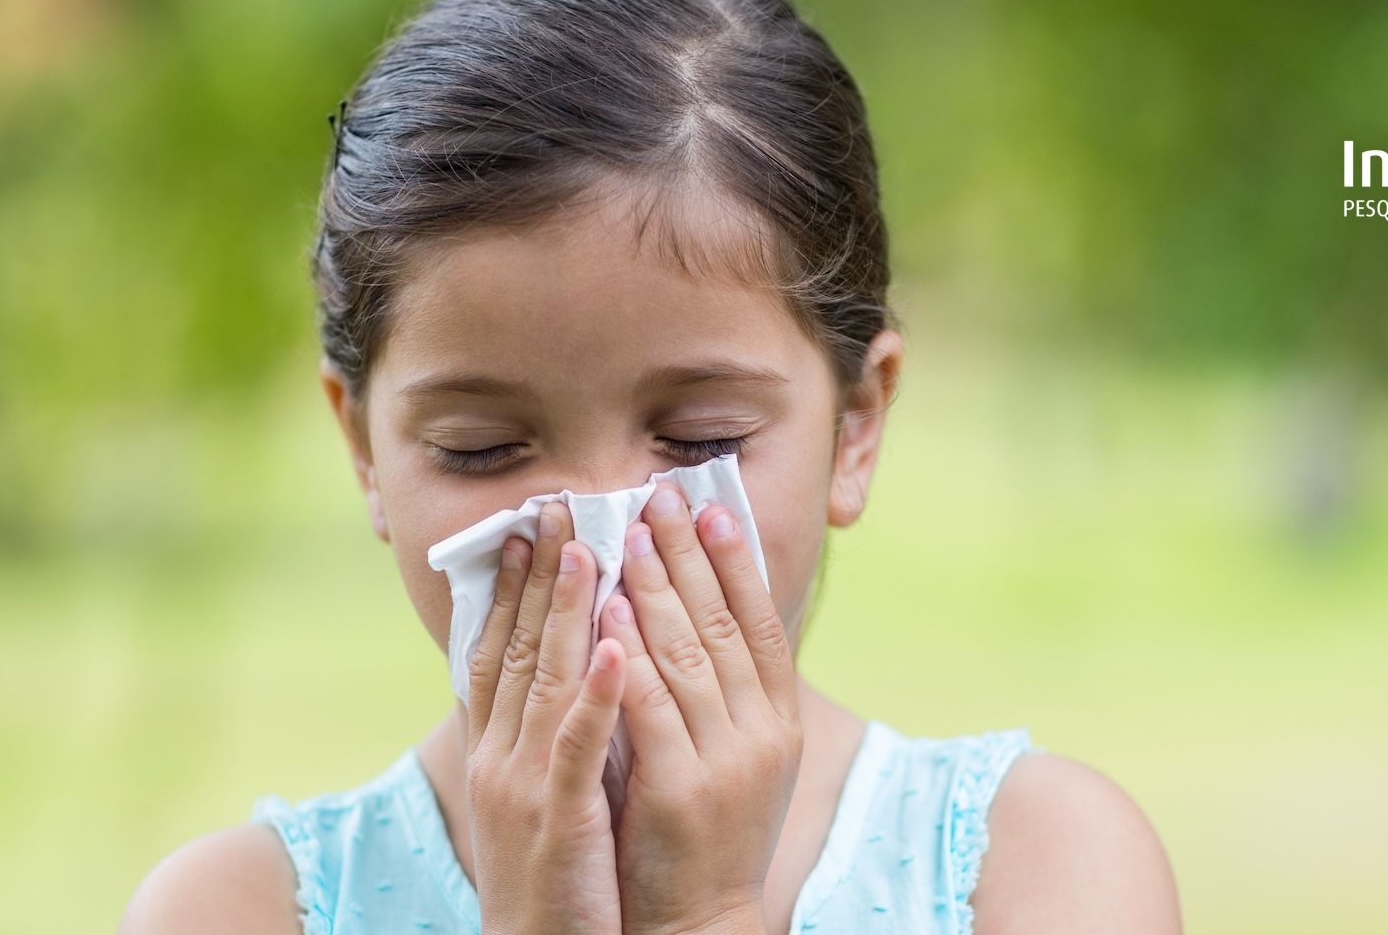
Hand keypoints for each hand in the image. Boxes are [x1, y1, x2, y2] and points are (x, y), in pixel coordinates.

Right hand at [464, 500, 628, 934]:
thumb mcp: (538, 797)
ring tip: (587, 551)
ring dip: (565, 613)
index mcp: (495, 751)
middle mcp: (499, 757)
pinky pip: (577, 748)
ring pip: (544, 683)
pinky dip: (597, 695)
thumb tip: (571, 676)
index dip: (508, 589)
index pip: (496, 651)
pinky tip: (620, 651)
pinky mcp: (558, 818)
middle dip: (536, 576)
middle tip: (554, 508)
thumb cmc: (550, 881)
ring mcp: (524, 786)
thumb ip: (545, 736)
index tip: (526, 530)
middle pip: (516, 649)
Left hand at [594, 480, 802, 934]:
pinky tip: (609, 610)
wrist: (697, 923)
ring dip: (656, 585)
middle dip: (689, 553)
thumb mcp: (734, 756)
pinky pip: (650, 706)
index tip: (714, 504)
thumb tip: (696, 612)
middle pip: (724, 624)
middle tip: (658, 495)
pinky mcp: (678, 789)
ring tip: (628, 533)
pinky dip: (629, 652)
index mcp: (779, 722)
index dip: (738, 561)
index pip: (763, 623)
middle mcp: (761, 734)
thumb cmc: (704, 835)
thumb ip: (723, 692)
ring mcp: (723, 762)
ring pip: (687, 654)